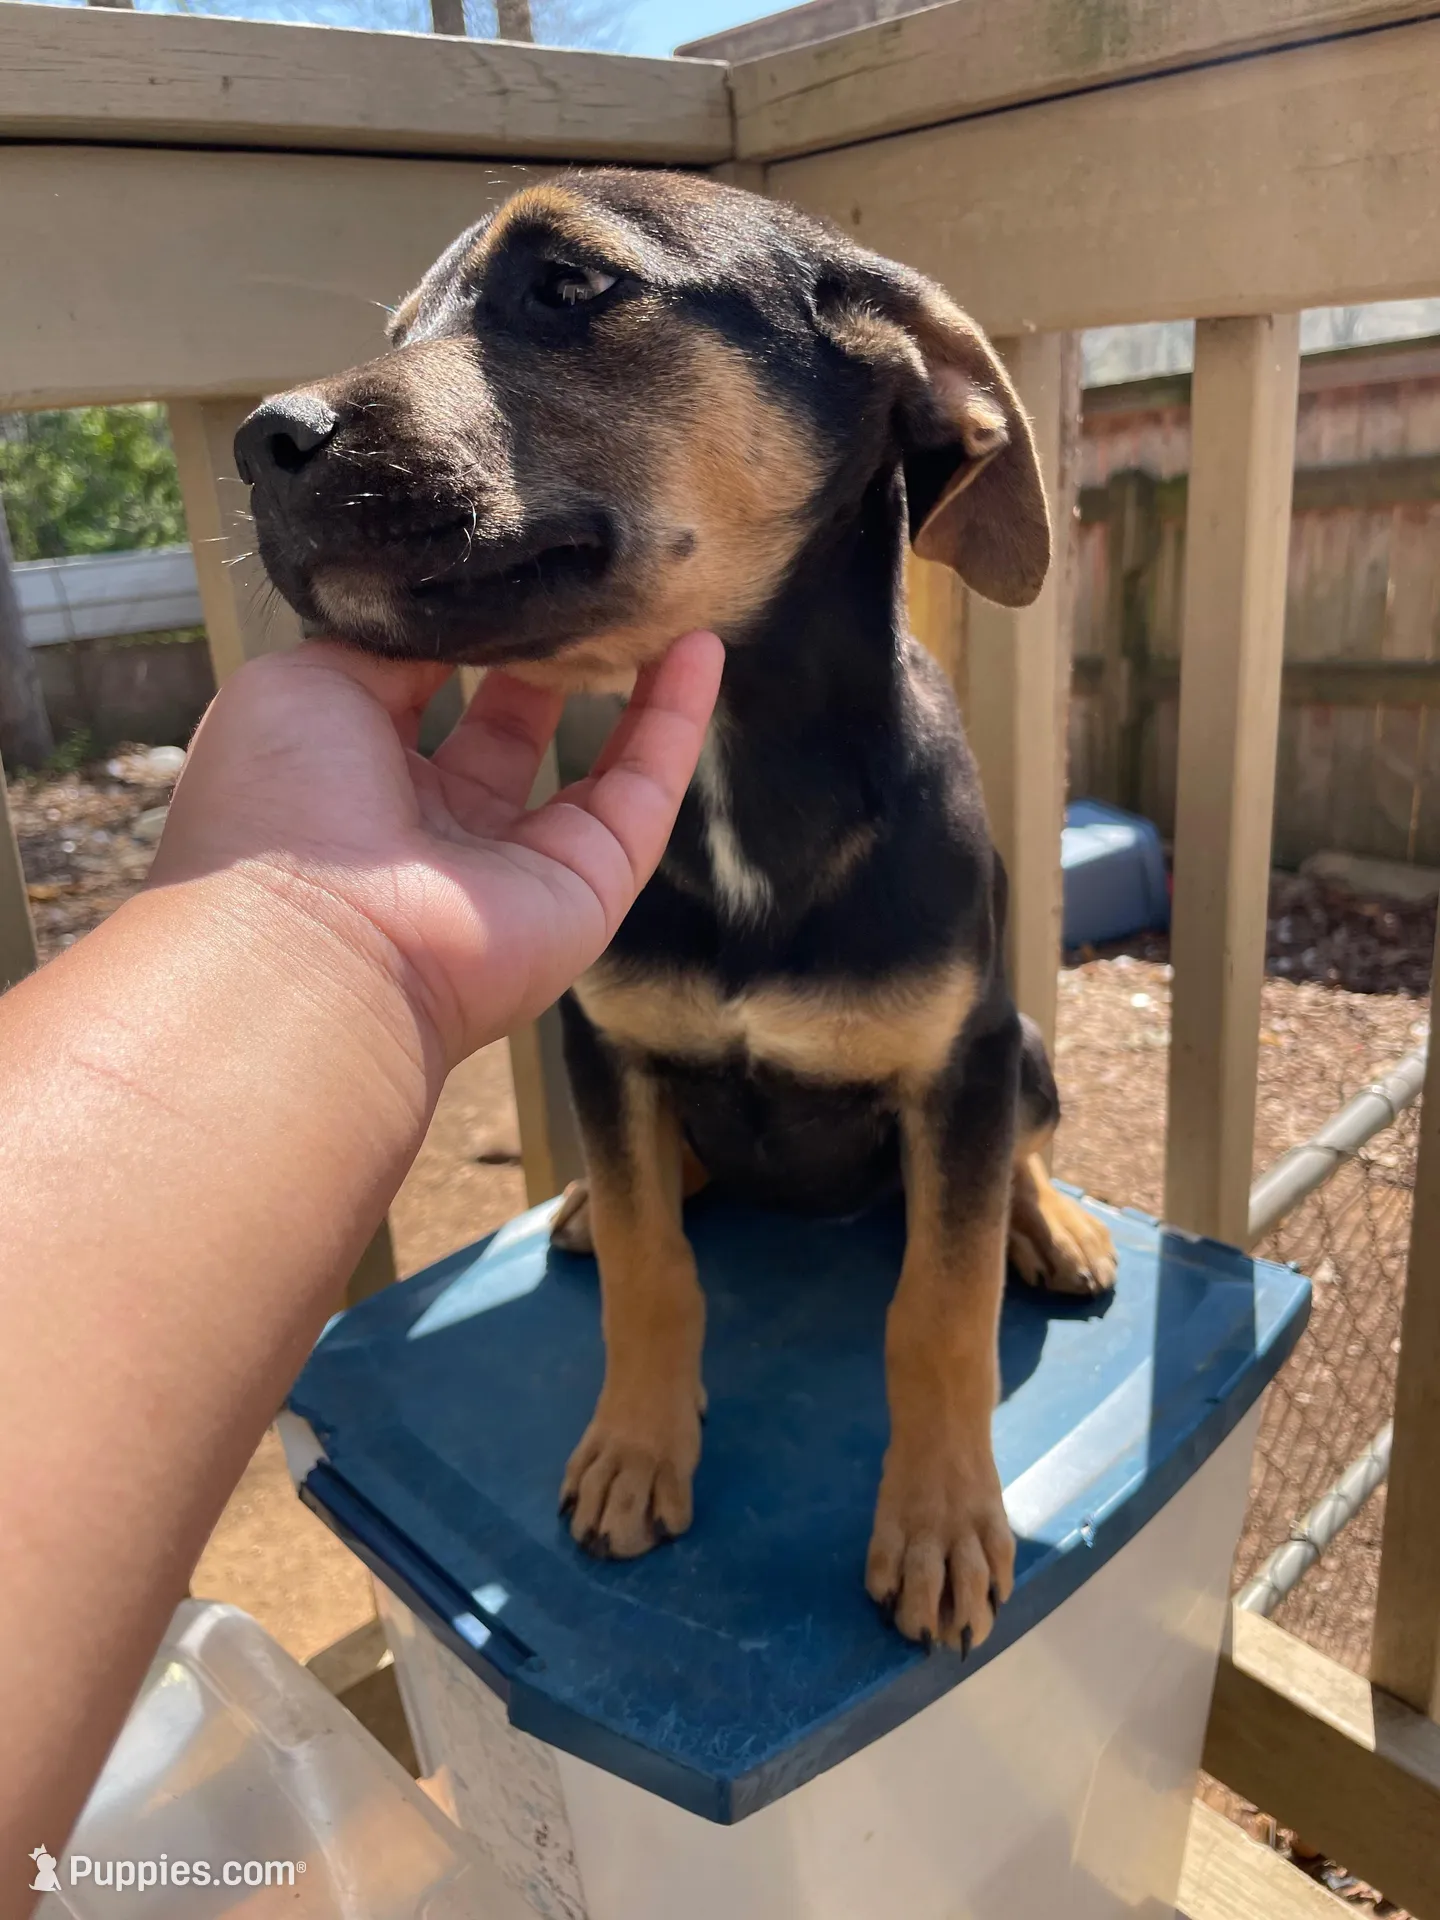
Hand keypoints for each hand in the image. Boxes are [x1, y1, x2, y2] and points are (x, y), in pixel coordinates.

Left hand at [148, 633, 723, 1069]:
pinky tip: (700, 648)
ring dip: (628, 684)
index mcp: (351, 775)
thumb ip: (380, 639)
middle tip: (584, 576)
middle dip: (545, 656)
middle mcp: (433, 826)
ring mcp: (516, 863)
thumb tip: (448, 613)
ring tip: (660, 600)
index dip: (462, 629)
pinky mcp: (587, 886)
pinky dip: (676, 723)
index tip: (501, 559)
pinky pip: (642, 794)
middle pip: (509, 728)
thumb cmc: (281, 806)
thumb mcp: (303, 681)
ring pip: (590, 762)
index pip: (420, 688)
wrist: (315, 941)